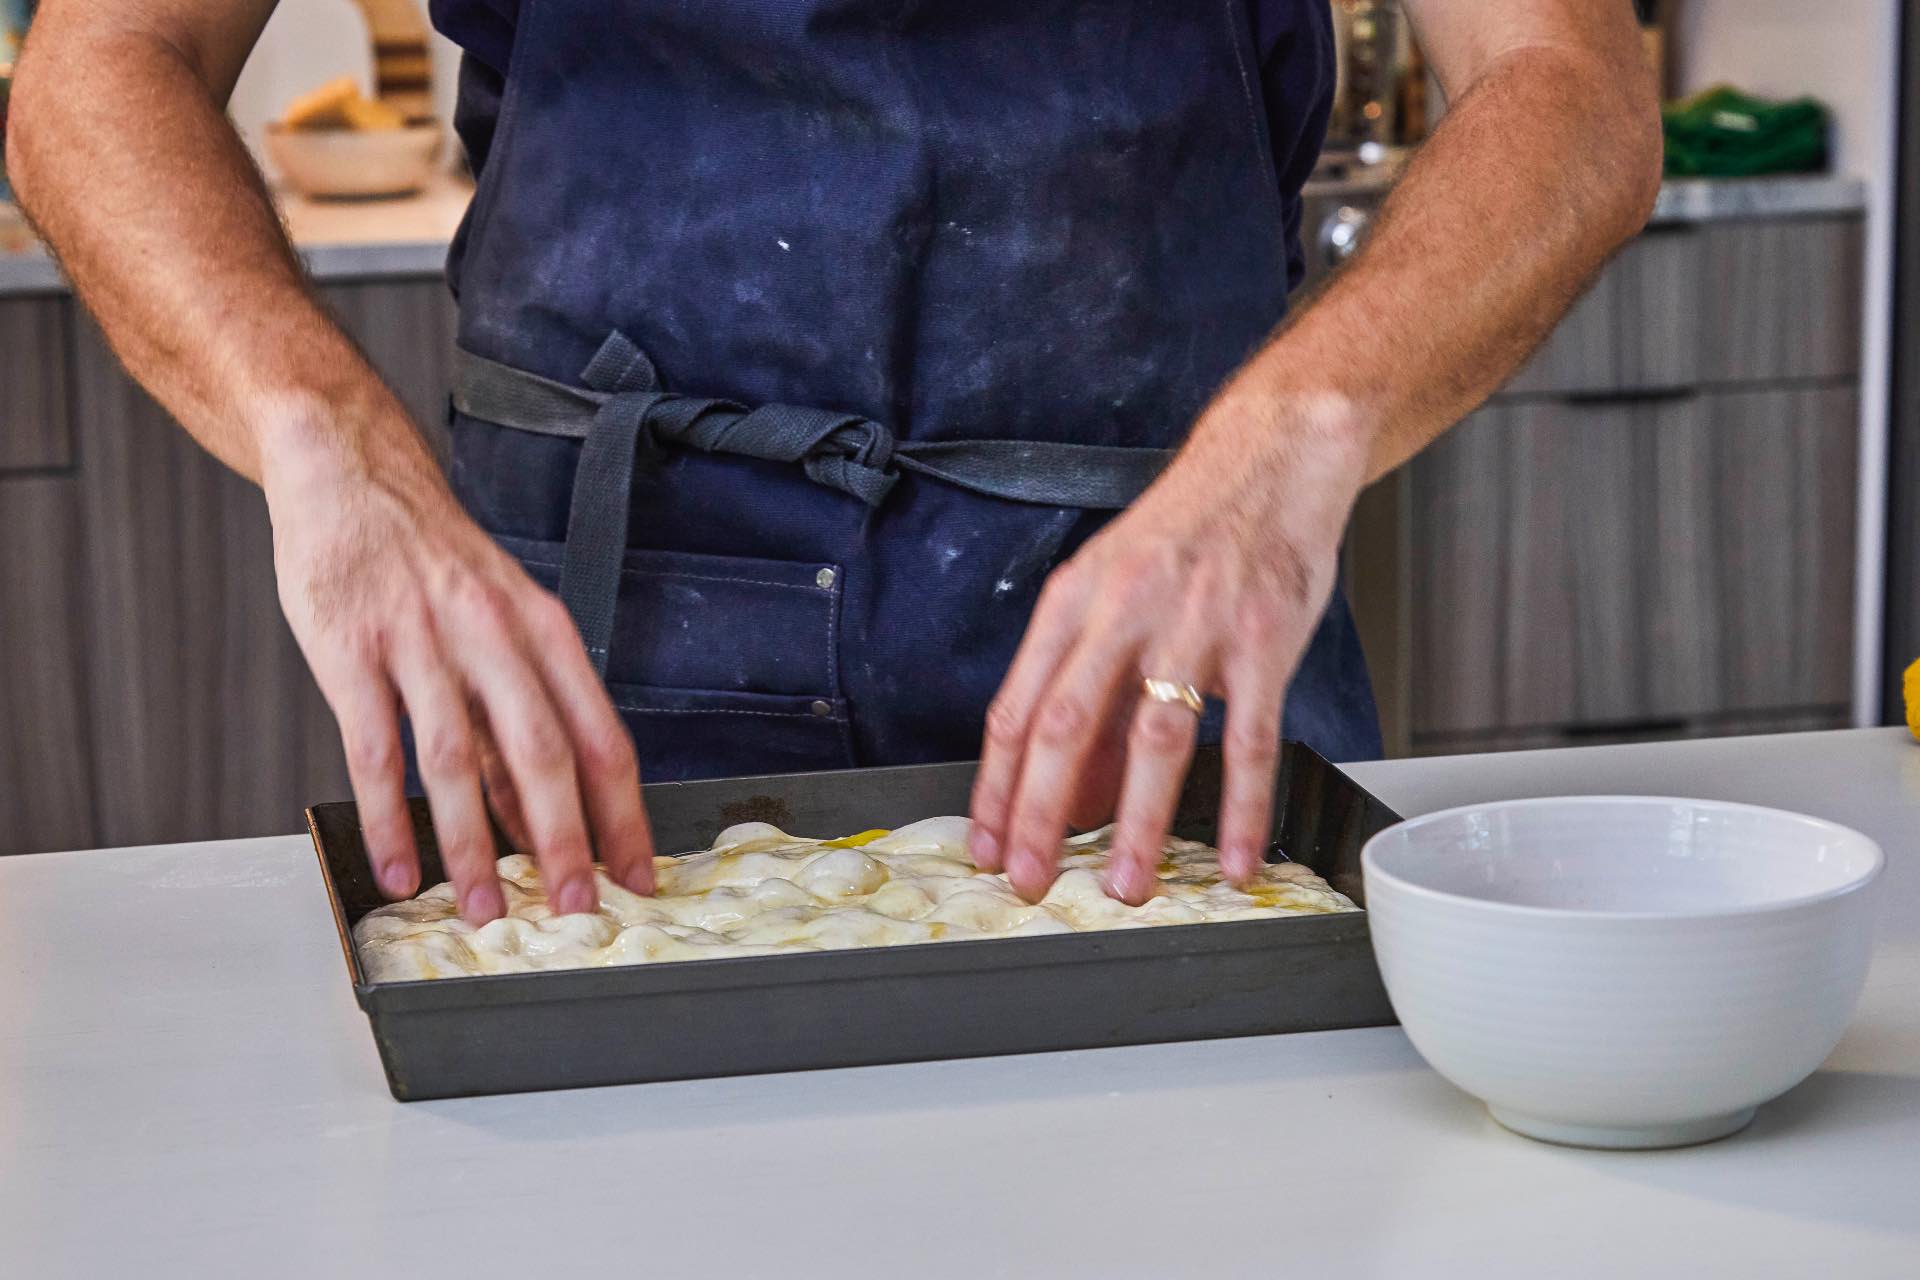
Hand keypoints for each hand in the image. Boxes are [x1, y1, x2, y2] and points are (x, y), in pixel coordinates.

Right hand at [262, 413, 653, 923]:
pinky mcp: (350, 651)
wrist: (352, 470)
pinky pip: (374, 749)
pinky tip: (398, 867)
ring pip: (454, 761)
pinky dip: (388, 819)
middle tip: (575, 909)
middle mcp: (491, 634)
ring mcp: (419, 642)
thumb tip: (547, 814)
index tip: (639, 872)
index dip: (624, 812)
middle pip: (541, 752)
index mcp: (543, 629)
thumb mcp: (500, 617)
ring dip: (472, 846)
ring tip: (482, 910)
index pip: (601, 735)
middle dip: (565, 840)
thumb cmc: (433, 556)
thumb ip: (518, 711)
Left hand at [967, 391, 1370, 903]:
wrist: (1268, 458)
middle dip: (1042, 814)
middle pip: (1067, 727)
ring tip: (1128, 886)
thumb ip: (1092, 689)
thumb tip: (1073, 789)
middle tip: (1032, 879)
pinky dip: (1239, 806)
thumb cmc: (1185, 532)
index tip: (988, 846)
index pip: (1018, 709)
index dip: (998, 787)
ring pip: (1157, 739)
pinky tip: (1231, 855)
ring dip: (1139, 823)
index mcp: (1074, 601)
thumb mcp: (1114, 593)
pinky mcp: (1264, 639)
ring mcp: (1196, 624)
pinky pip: (1250, 738)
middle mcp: (1125, 611)